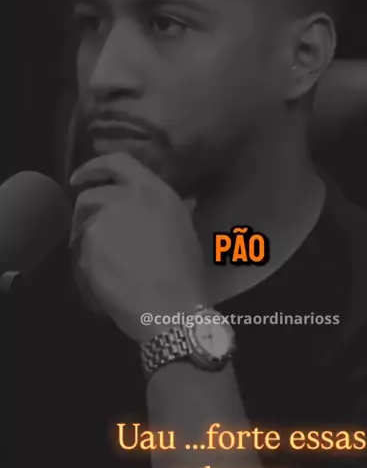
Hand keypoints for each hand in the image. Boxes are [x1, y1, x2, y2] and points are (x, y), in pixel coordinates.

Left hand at [69, 152, 207, 340]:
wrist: (169, 305)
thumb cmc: (186, 275)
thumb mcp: (184, 231)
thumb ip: (168, 212)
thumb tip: (172, 206)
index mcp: (156, 192)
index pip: (118, 162)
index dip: (95, 167)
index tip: (81, 177)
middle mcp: (128, 197)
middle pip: (91, 195)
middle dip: (85, 213)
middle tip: (89, 230)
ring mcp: (106, 217)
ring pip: (82, 223)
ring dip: (85, 239)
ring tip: (100, 261)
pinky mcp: (90, 241)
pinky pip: (79, 249)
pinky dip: (86, 263)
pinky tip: (100, 279)